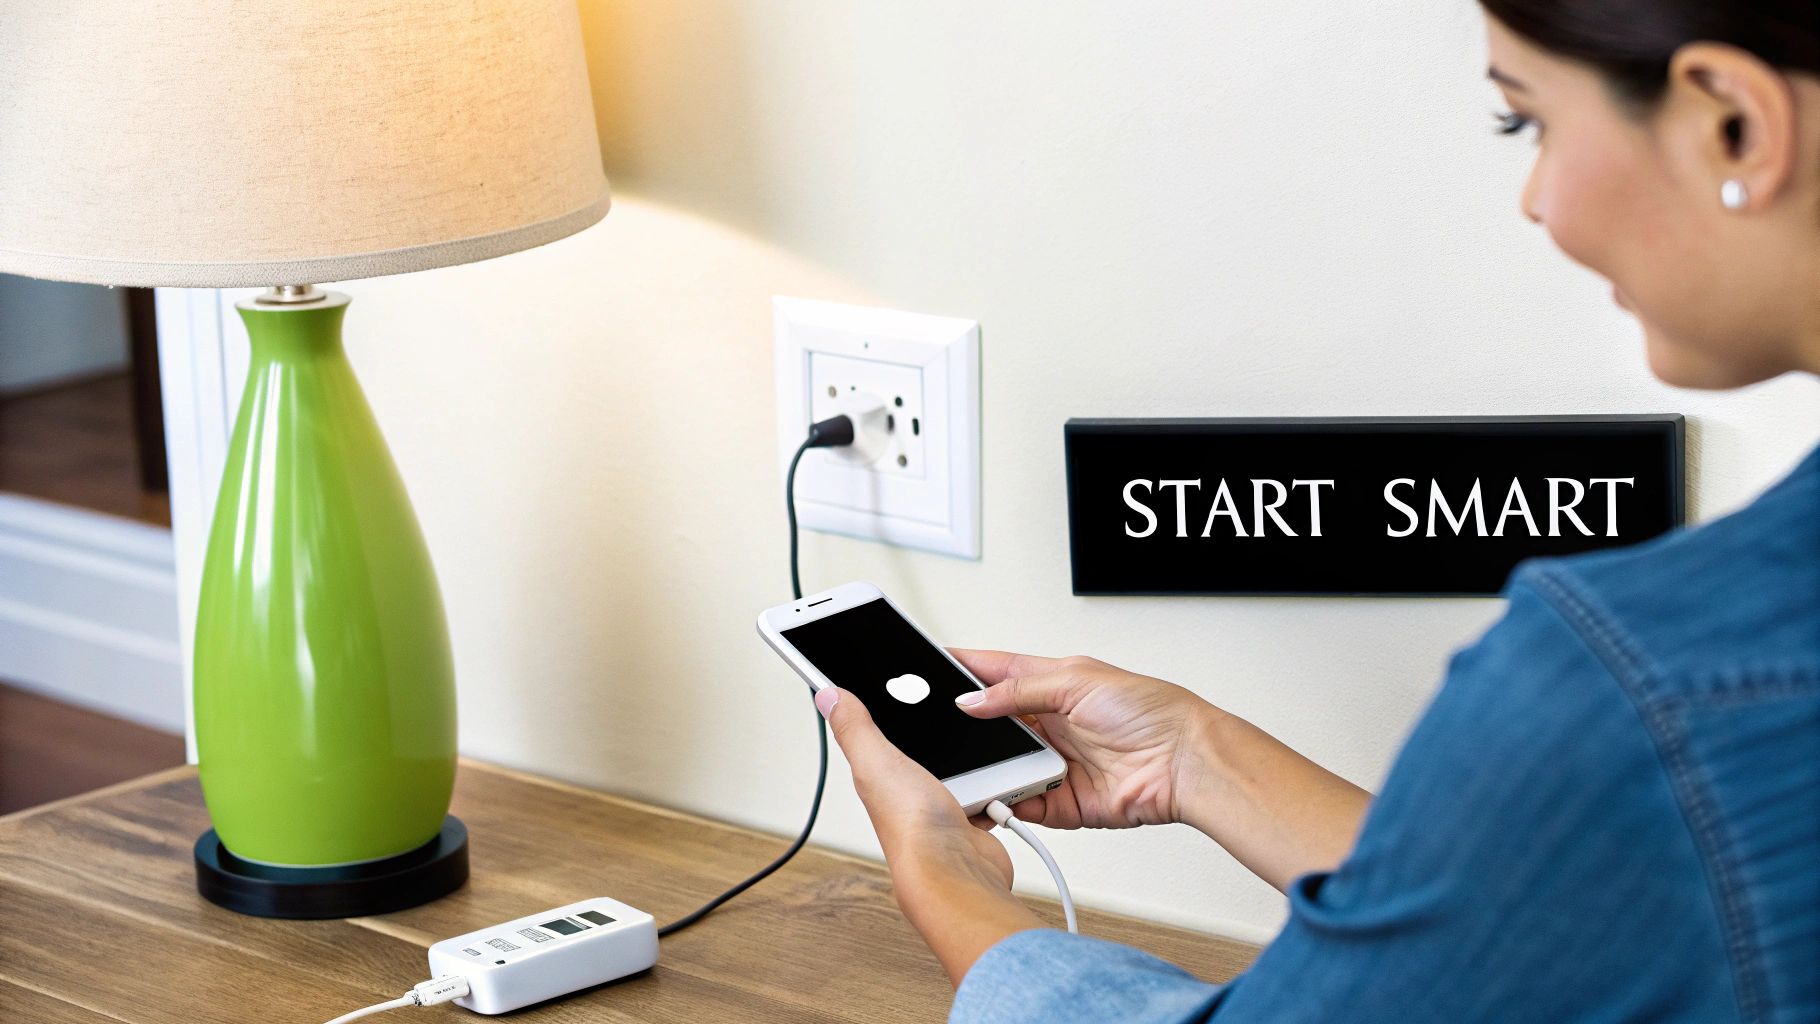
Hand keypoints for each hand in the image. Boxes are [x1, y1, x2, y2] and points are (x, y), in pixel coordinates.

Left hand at [814, 686, 1042, 985]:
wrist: (958, 873)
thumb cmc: (912, 828)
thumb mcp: (877, 763)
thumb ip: (855, 728)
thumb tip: (827, 696)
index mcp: (878, 776)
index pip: (871, 738)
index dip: (872, 714)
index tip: (875, 691)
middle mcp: (905, 792)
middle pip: (916, 750)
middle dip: (929, 733)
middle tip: (934, 707)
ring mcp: (939, 807)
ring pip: (953, 769)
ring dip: (965, 759)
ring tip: (968, 736)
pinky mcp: (970, 818)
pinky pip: (983, 791)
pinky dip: (991, 784)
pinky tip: (993, 774)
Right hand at [949, 650, 1216, 830]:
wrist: (1184, 764)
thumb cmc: (1151, 711)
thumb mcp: (1077, 681)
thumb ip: (1020, 691)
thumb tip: (973, 701)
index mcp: (1050, 684)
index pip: (993, 672)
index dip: (961, 670)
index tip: (925, 669)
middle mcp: (1048, 724)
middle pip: (990, 726)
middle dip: (964, 730)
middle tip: (935, 733)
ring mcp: (1053, 763)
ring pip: (1001, 768)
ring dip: (984, 771)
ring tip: (962, 770)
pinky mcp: (1062, 802)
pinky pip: (1021, 806)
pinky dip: (1005, 806)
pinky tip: (993, 801)